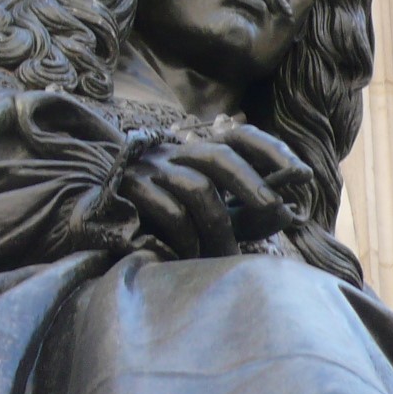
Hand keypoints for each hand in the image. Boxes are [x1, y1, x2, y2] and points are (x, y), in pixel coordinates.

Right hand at [117, 123, 310, 257]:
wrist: (89, 221)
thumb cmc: (159, 221)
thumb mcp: (209, 216)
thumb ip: (245, 214)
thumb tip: (289, 212)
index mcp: (195, 153)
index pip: (239, 138)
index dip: (272, 150)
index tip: (303, 174)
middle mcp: (173, 153)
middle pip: (219, 156)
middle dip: (252, 183)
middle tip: (274, 209)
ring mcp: (149, 169)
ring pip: (197, 187)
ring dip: (218, 224)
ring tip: (227, 256)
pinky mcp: (127, 190)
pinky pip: (167, 210)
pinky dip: (186, 235)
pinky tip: (191, 256)